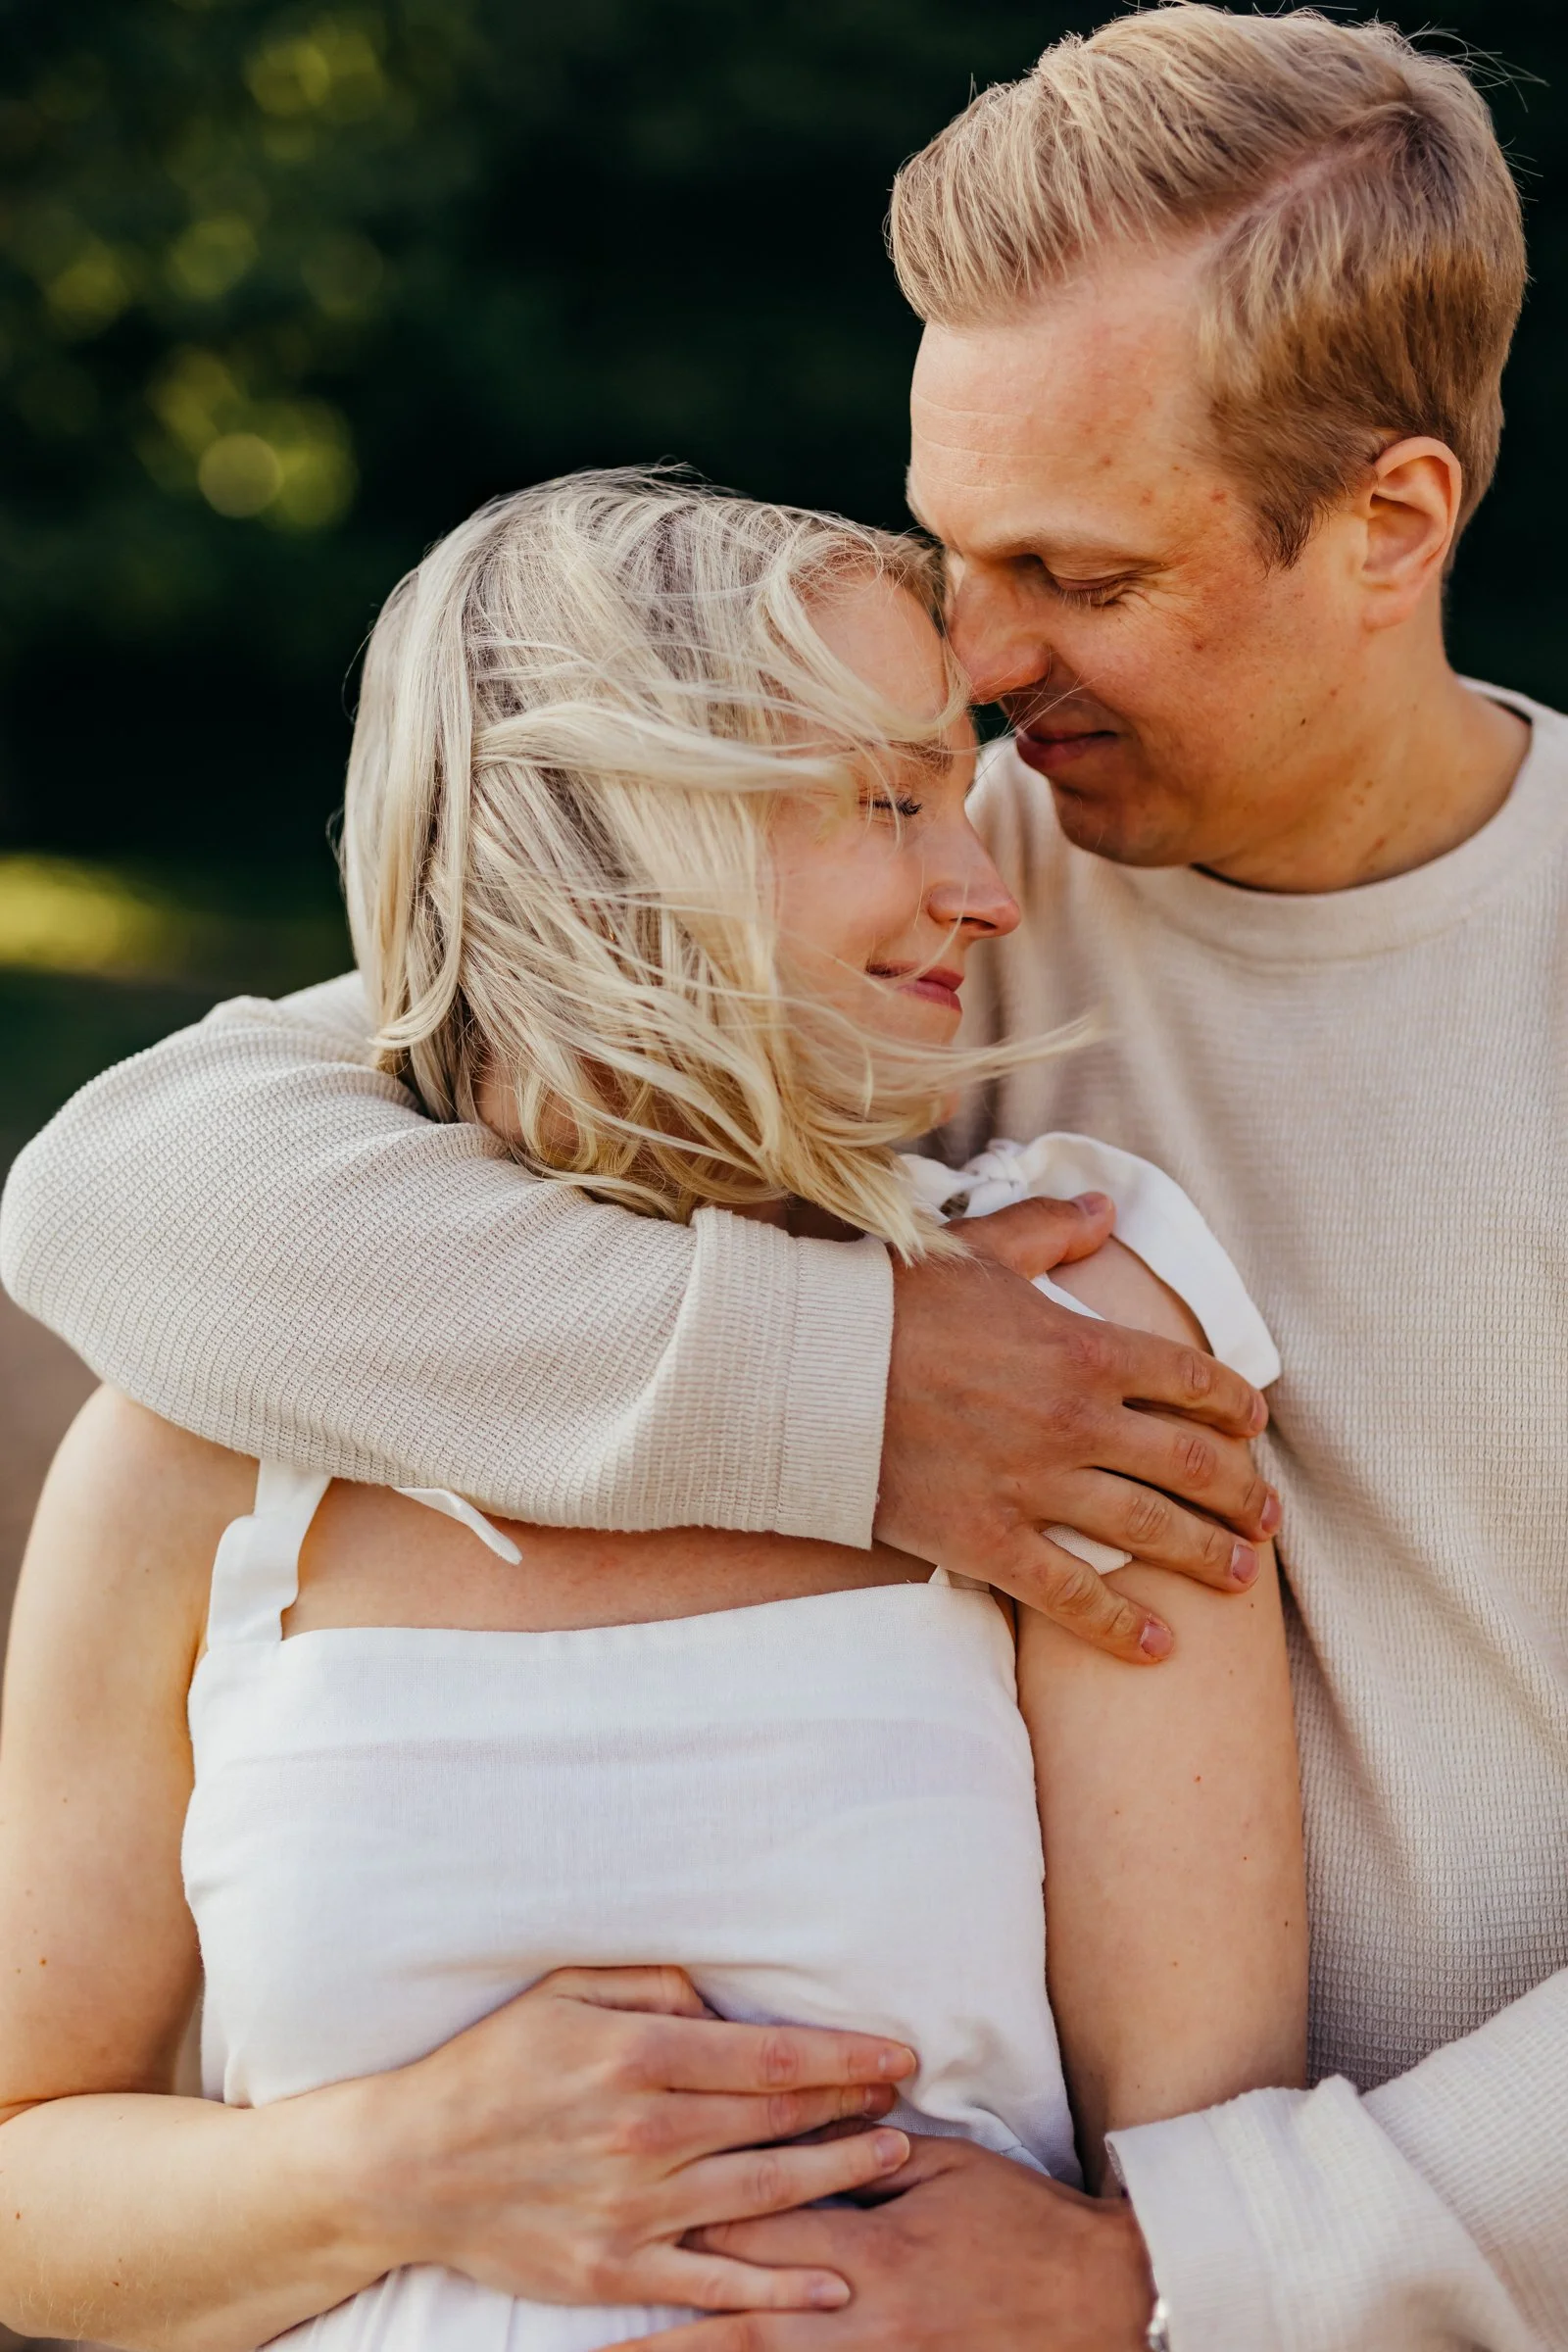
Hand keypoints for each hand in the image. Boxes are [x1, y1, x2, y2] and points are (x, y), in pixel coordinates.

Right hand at [338, 1966, 914, 2314]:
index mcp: (638, 2058)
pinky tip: (836, 2286)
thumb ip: (653, 1987)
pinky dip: (782, 2289)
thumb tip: (720, 2001)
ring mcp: (634, 2210)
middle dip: (853, 2108)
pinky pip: (715, 2284)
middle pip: (780, 2121)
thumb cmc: (491, 2065)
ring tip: (892, 2160)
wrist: (408, 2166)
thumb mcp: (565, 1992)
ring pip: (766, 2196)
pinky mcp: (616, 2271)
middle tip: (905, 2100)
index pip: (771, 2056)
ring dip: (839, 2177)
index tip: (895, 2053)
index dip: (844, 2056)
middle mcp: (648, 2135)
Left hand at [607, 2135, 1155, 2349]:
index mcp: (872, 2247)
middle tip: (576, 2273)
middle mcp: (860, 2321)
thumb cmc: (1022, 2224)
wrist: (1104, 2308)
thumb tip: (798, 2117)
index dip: (691, 2198)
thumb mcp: (948, 2167)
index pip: (757, 2216)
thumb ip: (867, 2149)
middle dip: (656, 2297)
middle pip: (734, 2305)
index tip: (627, 2177)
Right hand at [877, 1194, 1278, 1661]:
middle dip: (1239, 1493)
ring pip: (1147, 1529)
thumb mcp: (975, 1249)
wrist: (805, 1369)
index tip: (1251, 1425)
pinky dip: (1118, 1624)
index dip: (1232, 1404)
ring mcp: (1034, 1485)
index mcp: (1081, 1347)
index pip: (1189, 1378)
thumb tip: (1100, 1206)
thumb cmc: (886, 1302)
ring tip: (1238, 1575)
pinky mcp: (987, 1538)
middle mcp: (1074, 1420)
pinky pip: (1070, 1593)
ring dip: (1204, 1555)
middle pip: (1188, 1462)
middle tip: (1264, 1517)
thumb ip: (1047, 1230)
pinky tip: (1156, 1645)